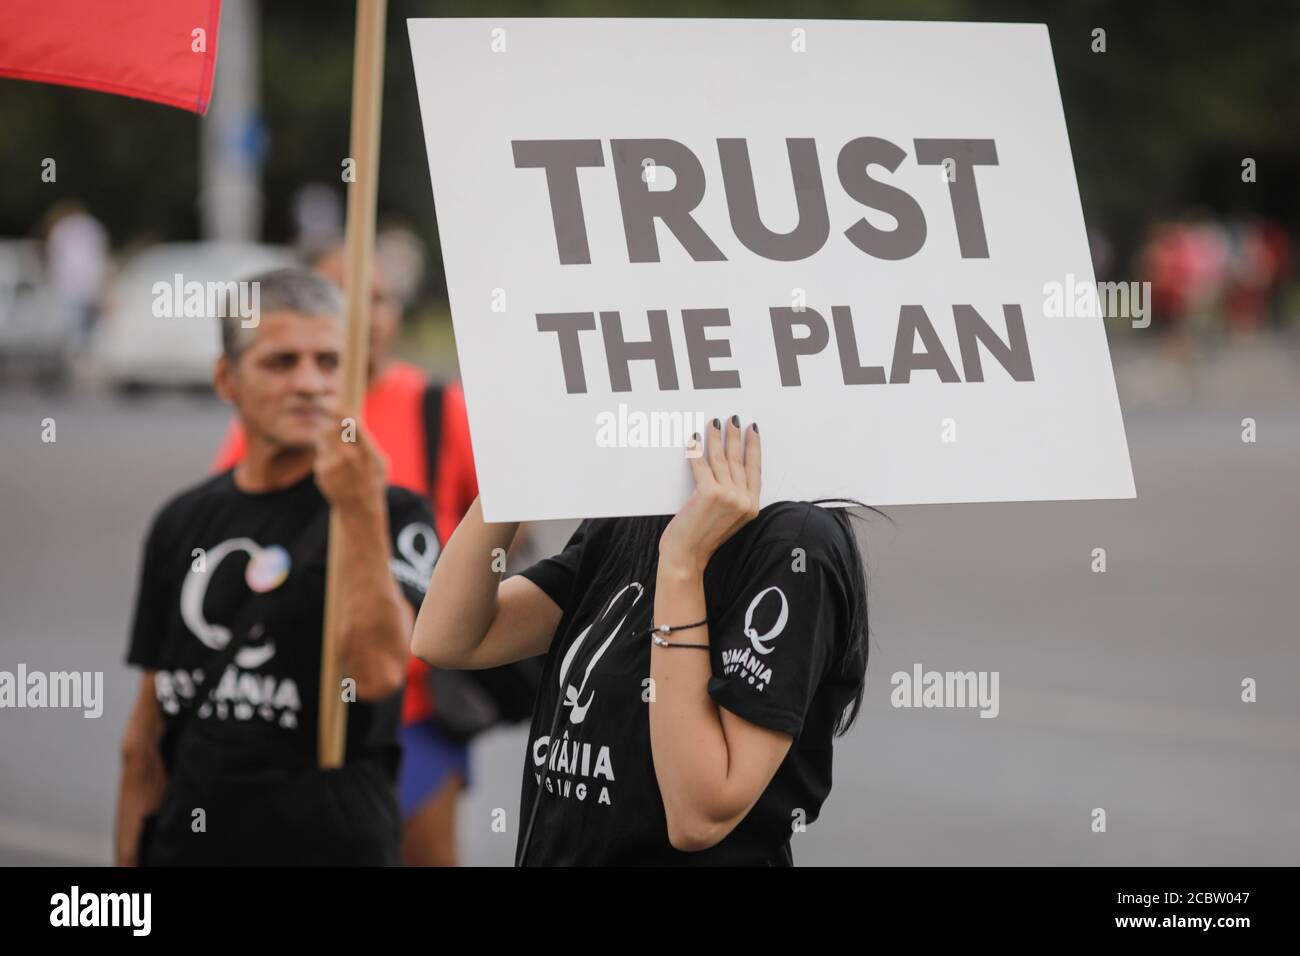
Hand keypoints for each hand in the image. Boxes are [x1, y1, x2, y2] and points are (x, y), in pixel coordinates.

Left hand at [314, 417, 387, 513]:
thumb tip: (354, 421)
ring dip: (327, 441)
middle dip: (329, 424)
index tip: (330, 402)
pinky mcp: (321, 472)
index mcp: (366, 450)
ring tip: (338, 455)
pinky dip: (325, 458)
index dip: (338, 410)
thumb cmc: (372, 481)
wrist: (360, 508)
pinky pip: (320, 455)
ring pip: (323, 440)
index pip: (350, 422)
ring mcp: (334, 465)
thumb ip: (367, 442)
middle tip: (329, 424)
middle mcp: (349, 456)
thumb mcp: (380, 462)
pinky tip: (335, 470)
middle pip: (330, 428)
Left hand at [659, 415, 760, 575]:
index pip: (755, 469)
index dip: (754, 447)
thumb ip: (734, 498)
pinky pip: (701, 464)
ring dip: (716, 437)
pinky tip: (694, 439)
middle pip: (739, 459)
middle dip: (735, 436)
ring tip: (714, 424)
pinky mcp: (709, 493)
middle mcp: (743, 500)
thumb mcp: (729, 519)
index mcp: (751, 506)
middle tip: (733, 419)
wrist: (687, 558)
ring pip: (720, 458)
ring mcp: (727, 496)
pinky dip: (696, 449)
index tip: (753, 430)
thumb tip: (728, 469)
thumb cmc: (702, 540)